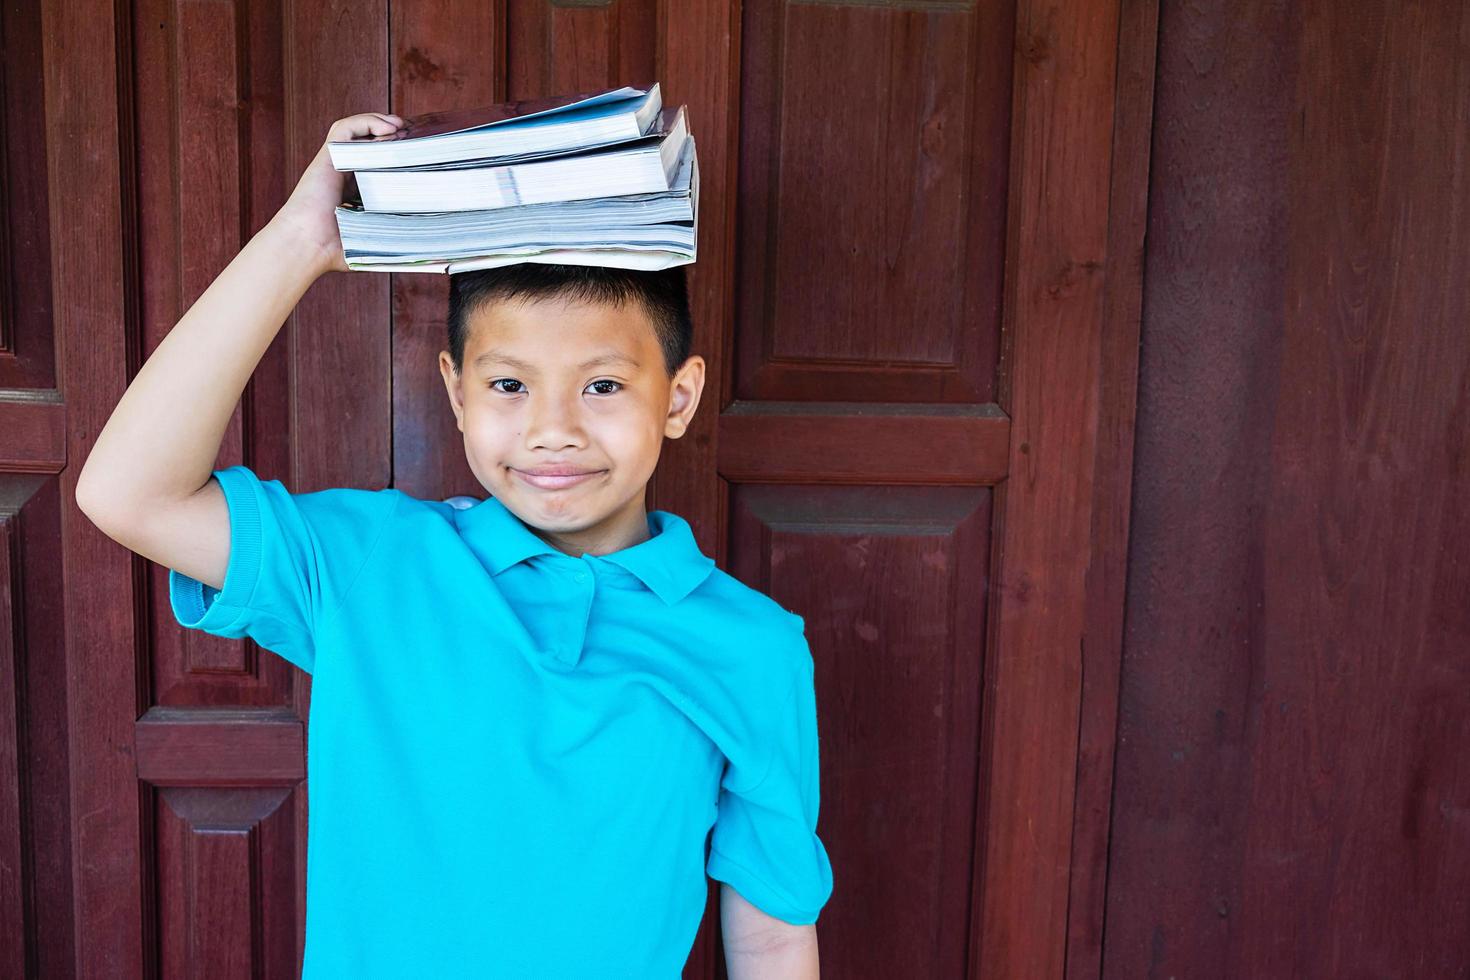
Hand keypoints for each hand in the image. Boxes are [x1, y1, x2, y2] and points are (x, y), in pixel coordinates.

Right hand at [271, 112, 405, 273]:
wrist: (308, 246)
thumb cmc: (337, 250)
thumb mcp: (376, 245)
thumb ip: (399, 242)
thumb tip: (435, 254)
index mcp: (355, 191)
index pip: (378, 163)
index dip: (397, 154)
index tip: (421, 155)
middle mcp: (345, 173)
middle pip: (370, 143)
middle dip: (394, 136)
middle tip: (417, 138)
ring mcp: (335, 163)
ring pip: (357, 131)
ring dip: (381, 123)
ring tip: (403, 127)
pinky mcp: (327, 157)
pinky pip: (345, 128)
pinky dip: (367, 122)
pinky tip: (388, 128)